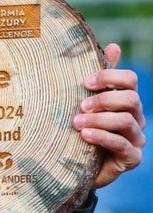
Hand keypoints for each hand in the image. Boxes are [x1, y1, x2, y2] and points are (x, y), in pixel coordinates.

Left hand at [75, 43, 144, 187]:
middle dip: (104, 99)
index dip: (110, 77)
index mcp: (126, 101)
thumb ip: (98, 80)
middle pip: (131, 99)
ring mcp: (136, 139)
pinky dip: (102, 137)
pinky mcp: (131, 158)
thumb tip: (113, 45)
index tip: (85, 82)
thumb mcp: (84, 103)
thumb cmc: (80, 130)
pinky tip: (85, 135)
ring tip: (76, 123)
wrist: (77, 167)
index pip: (130, 81)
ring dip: (99, 119)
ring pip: (125, 121)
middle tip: (80, 105)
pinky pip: (122, 145)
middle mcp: (136, 118)